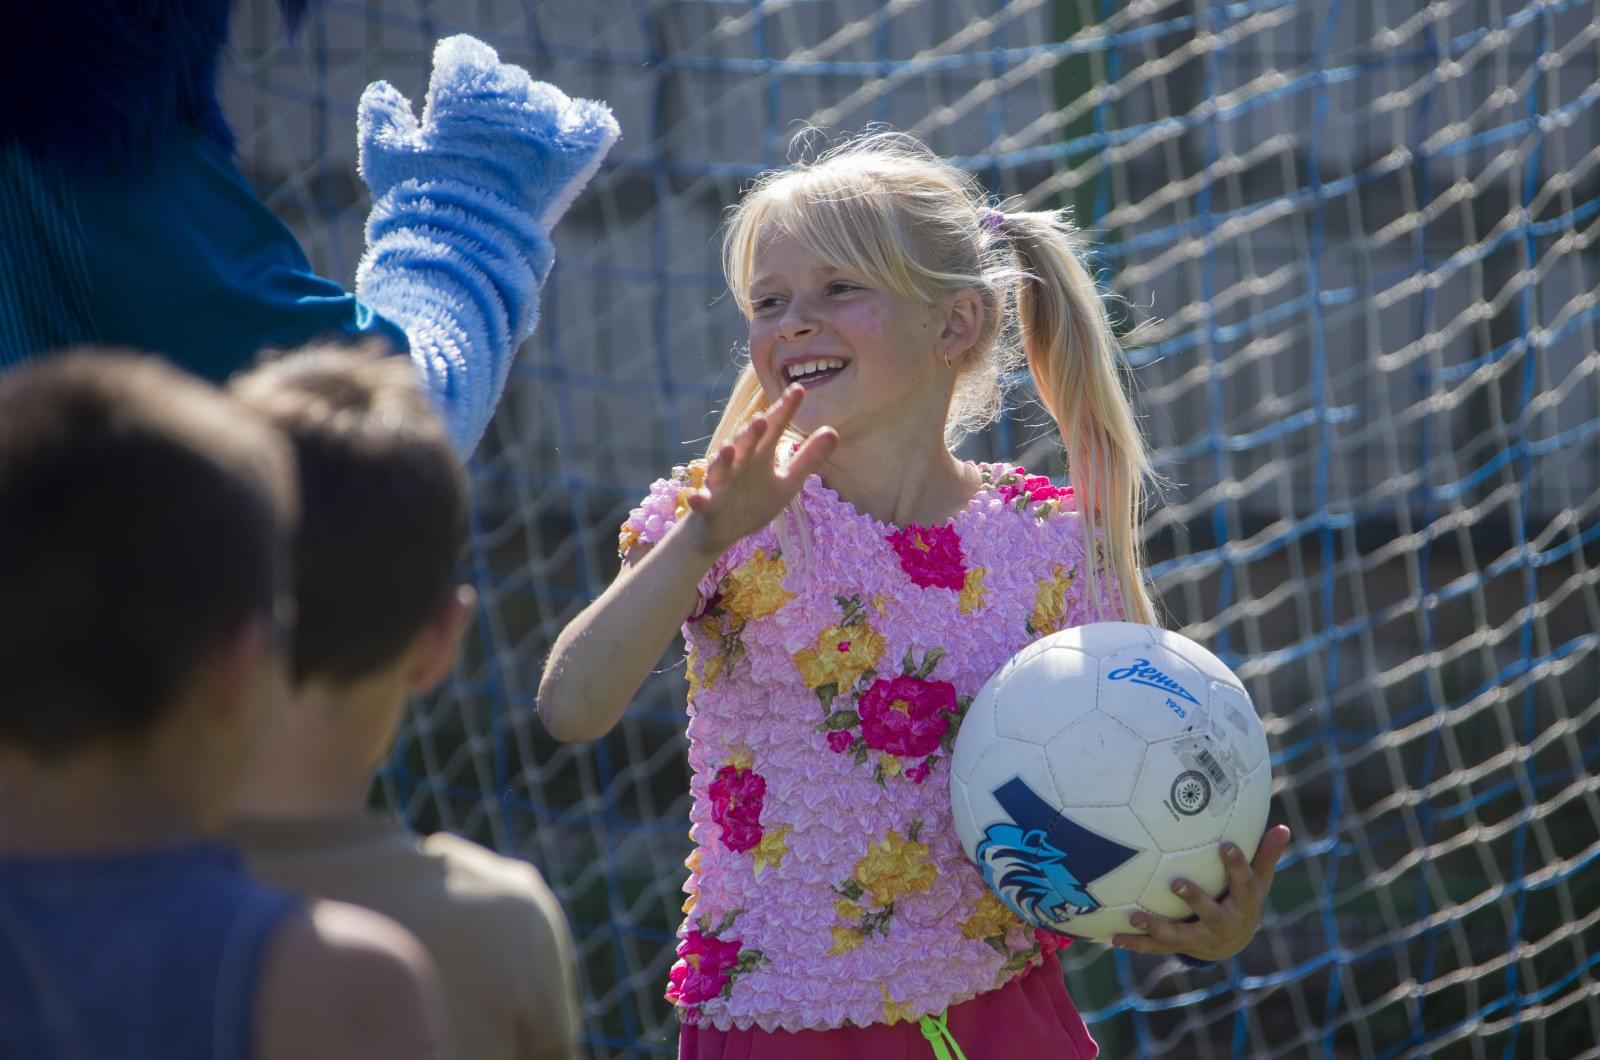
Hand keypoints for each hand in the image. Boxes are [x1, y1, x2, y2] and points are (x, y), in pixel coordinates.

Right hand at [359, 34, 618, 226]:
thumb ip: (382, 118)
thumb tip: (382, 92)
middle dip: (496, 104)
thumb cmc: (416, 205)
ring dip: (536, 120)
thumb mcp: (384, 157)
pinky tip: (575, 141)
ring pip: (548, 101)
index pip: (468, 56)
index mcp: (460, 90)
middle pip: (509, 80)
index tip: (453, 102)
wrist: (460, 249)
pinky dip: (587, 127)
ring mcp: (542, 127)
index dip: (460, 76)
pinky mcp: (571, 158)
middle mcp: (505, 99)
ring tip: (522, 153)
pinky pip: (593, 124)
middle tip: (486, 142)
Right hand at [679, 385, 836, 558]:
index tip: (799, 390)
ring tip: (728, 447)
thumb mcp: (787, 482)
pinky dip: (698, 499)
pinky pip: (702, 502)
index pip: (773, 429)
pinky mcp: (707, 506)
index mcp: (760, 456)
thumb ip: (808, 459)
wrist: (721, 531)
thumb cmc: (754, 501)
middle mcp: (739, 464)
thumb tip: (833, 431)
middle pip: (746, 445)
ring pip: (720, 468)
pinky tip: (696, 497)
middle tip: (761, 418)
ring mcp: (720, 484)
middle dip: (751, 433)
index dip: (784, 411)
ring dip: (723, 458)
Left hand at [1111, 824, 1291, 960]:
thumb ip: (1266, 855)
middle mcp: (1224, 924)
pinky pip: (1157, 948)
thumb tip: (1283, 827)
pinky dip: (1136, 944)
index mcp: (1244, 904)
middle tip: (1176, 883)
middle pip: (1211, 914)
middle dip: (1195, 900)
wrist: (1233, 942)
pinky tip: (1115, 937)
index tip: (1225, 845)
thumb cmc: (1244, 899)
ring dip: (1157, 928)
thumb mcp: (1259, 880)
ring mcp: (1201, 939)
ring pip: (1179, 936)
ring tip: (1135, 916)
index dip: (1236, 865)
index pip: (1243, 883)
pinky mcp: (1181, 947)